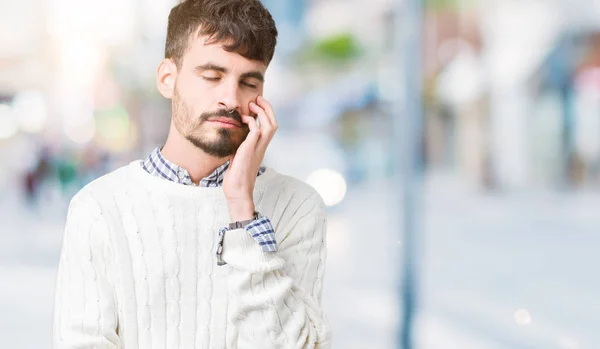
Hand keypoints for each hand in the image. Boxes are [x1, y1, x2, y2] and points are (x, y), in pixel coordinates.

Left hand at [223, 96, 277, 220]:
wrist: (237, 192)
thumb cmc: (236, 178)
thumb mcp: (238, 157)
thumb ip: (240, 147)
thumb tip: (234, 138)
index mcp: (261, 148)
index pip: (271, 127)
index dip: (267, 114)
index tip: (257, 104)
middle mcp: (262, 148)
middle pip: (274, 123)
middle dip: (268, 108)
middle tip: (258, 99)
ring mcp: (257, 149)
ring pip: (270, 126)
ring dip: (262, 112)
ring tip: (252, 104)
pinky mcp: (249, 151)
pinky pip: (256, 131)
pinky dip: (251, 122)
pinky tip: (243, 119)